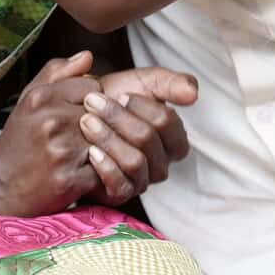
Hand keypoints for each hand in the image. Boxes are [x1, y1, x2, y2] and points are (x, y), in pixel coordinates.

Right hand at [0, 52, 106, 215]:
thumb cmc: (19, 139)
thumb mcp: (29, 99)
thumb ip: (57, 72)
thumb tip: (88, 55)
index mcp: (41, 98)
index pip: (93, 87)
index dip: (88, 101)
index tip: (75, 113)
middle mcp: (52, 121)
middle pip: (102, 114)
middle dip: (96, 125)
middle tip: (79, 137)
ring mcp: (62, 152)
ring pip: (105, 140)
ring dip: (99, 148)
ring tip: (82, 154)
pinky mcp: (71, 180)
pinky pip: (104, 169)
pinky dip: (99, 171)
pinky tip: (83, 171)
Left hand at [78, 66, 197, 203]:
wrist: (81, 114)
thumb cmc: (115, 97)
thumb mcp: (144, 81)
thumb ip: (171, 83)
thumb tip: (193, 93)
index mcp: (173, 138)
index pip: (167, 121)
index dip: (141, 105)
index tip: (120, 94)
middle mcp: (162, 162)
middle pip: (147, 139)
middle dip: (117, 117)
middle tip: (92, 102)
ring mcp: (142, 179)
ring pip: (134, 161)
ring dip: (108, 138)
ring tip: (86, 122)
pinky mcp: (122, 193)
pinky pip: (121, 186)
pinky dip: (105, 167)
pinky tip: (91, 151)